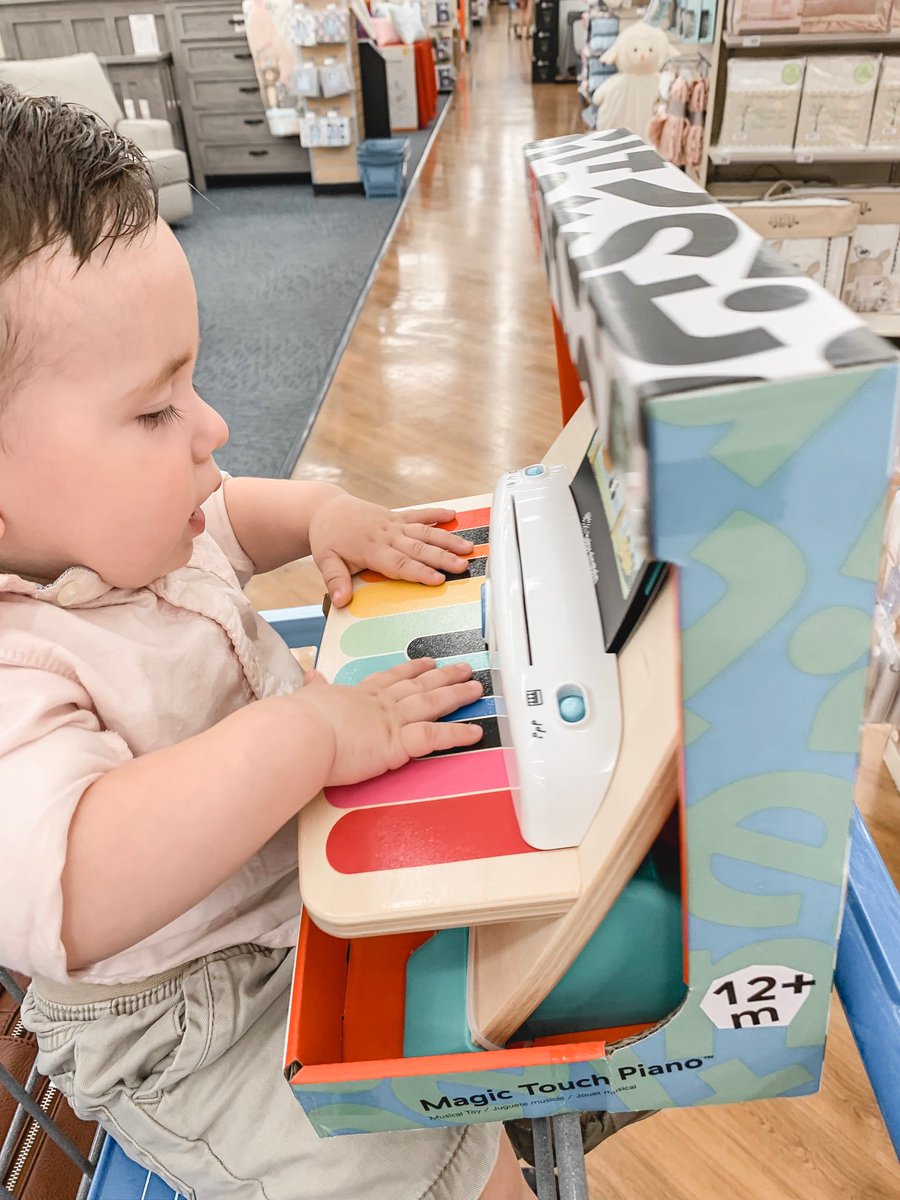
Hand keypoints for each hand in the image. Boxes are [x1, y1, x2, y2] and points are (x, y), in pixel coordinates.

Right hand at [300, 659, 482, 785]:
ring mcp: (391, 721)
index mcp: (358, 695)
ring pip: (432, 703)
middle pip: (418, 686)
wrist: (301, 734)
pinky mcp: (398, 743)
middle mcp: (379, 704)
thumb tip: (311, 674)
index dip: (410, 669)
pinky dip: (457, 734)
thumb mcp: (308, 697)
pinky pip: (435, 737)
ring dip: (456, 695)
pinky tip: (476, 732)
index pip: (390, 679)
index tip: (426, 662)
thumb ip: (315, 687)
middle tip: (463, 667)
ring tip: (476, 688)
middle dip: (443, 676)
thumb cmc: (299, 721)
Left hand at [307, 494, 474, 605]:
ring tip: (468, 547)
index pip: (399, 563)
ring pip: (424, 531)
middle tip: (463, 565)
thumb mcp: (325, 560)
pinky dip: (436, 514)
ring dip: (447, 539)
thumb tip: (341, 601)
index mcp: (371, 549)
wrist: (325, 509)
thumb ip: (335, 580)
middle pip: (419, 548)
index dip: (420, 572)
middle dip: (442, 557)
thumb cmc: (328, 537)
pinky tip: (453, 515)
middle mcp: (386, 535)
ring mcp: (393, 524)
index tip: (438, 579)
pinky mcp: (396, 516)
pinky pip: (419, 514)